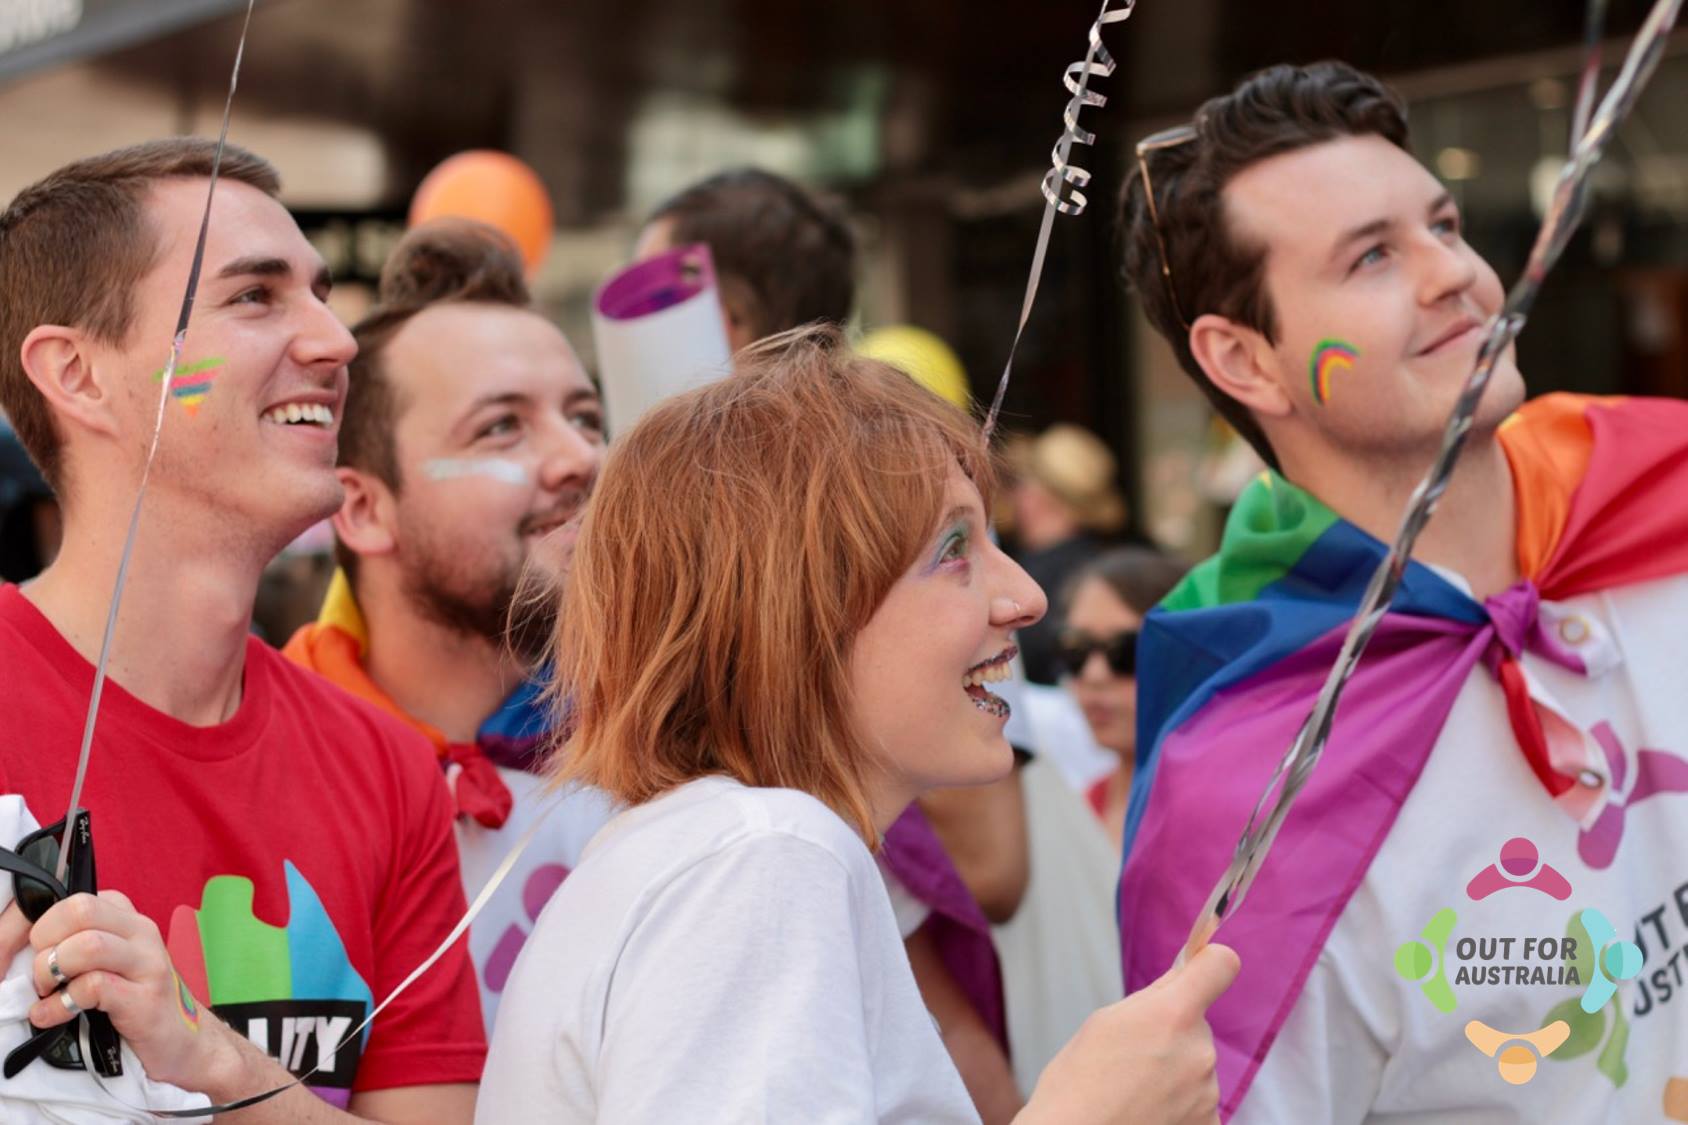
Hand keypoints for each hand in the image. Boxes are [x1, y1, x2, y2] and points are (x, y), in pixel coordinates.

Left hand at [1, 891, 225, 1090]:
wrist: (183, 1039)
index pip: (76, 899)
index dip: (44, 925)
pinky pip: (94, 987)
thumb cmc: (136, 1000)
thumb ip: (81, 944)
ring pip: (89, 945)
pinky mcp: (145, 1000)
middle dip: (46, 942)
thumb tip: (27, 944)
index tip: (37, 953)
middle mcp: (142, 934)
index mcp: (129, 920)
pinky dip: (59, 1005)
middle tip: (42, 972)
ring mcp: (148, 965)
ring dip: (53, 971)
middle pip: (82, 910)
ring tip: (48, 993)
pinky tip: (51, 1016)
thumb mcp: (112, 962)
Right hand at [1018, 943, 1239, 1124]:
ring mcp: (1207, 1093)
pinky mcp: (1209, 1124)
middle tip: (1132, 1057)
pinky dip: (1179, 1106)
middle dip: (1173, 1034)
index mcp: (1173, 1014)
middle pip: (1197, 1026)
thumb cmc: (1076, 1084)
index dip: (1209, 964)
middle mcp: (1199, 1051)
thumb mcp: (1104, 1022)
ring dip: (1175, 1073)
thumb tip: (1182, 977)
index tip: (1196, 973)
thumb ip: (1151, 999)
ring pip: (1196, 1065)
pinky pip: (1199, 1102)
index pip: (1221, 966)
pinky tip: (1148, 1112)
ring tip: (1134, 1091)